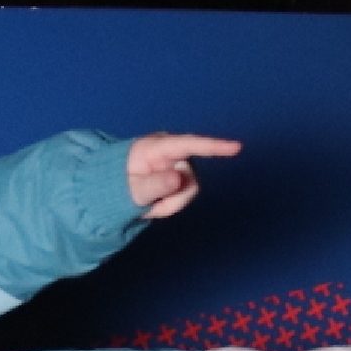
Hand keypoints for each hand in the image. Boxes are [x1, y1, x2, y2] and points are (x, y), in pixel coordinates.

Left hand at [126, 132, 240, 219]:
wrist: (113, 187)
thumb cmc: (117, 185)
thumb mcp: (130, 190)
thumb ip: (153, 185)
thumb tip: (179, 178)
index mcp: (156, 147)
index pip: (189, 145)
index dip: (213, 146)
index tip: (237, 147)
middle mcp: (172, 151)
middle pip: (189, 180)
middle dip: (170, 200)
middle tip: (145, 205)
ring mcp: (179, 163)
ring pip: (189, 190)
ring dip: (168, 203)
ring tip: (148, 202)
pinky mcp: (183, 174)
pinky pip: (185, 195)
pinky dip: (169, 204)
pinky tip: (155, 200)